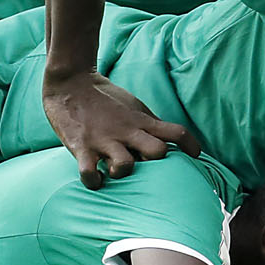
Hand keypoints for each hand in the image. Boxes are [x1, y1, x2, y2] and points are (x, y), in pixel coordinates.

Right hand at [42, 70, 201, 187]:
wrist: (70, 83)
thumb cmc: (104, 99)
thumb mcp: (134, 108)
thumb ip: (151, 125)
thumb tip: (171, 141)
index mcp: (141, 122)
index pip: (176, 132)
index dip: (190, 145)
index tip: (195, 156)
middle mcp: (126, 131)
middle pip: (157, 152)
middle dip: (157, 164)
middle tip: (146, 168)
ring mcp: (104, 140)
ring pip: (125, 165)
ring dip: (123, 173)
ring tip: (114, 171)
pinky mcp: (81, 147)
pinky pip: (89, 173)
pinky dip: (94, 181)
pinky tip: (95, 178)